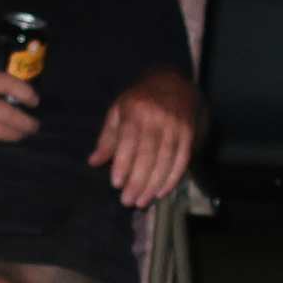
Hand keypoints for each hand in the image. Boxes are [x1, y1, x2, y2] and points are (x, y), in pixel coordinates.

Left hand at [91, 75, 198, 206]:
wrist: (172, 82)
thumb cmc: (139, 100)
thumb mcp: (118, 111)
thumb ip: (107, 138)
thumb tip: (94, 162)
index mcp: (136, 112)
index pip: (129, 142)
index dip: (123, 165)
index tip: (116, 185)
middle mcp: (157, 119)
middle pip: (148, 155)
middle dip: (138, 181)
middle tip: (128, 201)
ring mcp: (176, 127)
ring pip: (165, 161)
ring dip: (153, 185)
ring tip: (142, 201)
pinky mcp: (188, 134)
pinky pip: (182, 160)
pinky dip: (172, 178)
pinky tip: (162, 191)